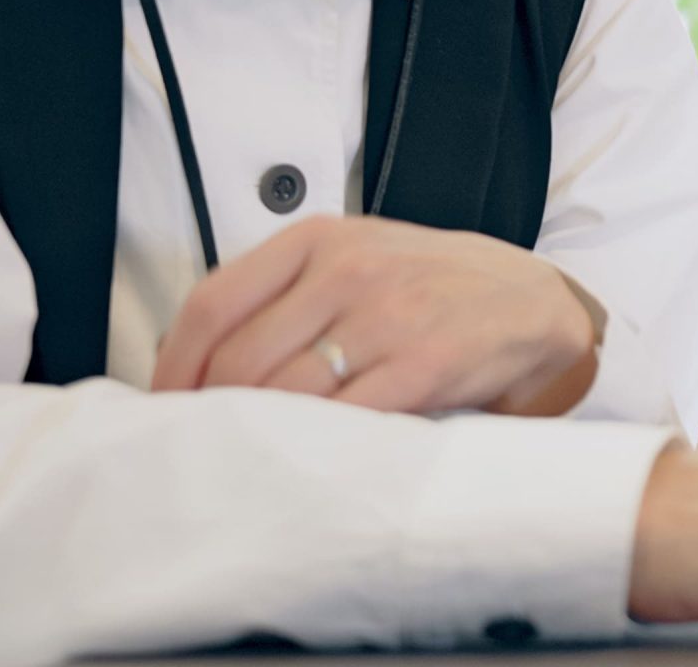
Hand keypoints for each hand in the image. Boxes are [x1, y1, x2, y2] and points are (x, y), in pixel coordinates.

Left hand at [150, 217, 598, 416]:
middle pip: (240, 358)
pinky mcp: (425, 364)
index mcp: (320, 240)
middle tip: (208, 443)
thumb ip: (286, 291)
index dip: (174, 366)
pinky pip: (346, 417)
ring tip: (253, 457)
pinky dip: (319, 445)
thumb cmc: (434, 286)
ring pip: (285, 393)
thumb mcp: (358, 257)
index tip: (164, 405)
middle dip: (214, 413)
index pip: (213, 303)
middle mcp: (350, 271)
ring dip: (261, 434)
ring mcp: (389, 316)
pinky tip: (312, 457)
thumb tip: (193, 358)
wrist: (533, 302)